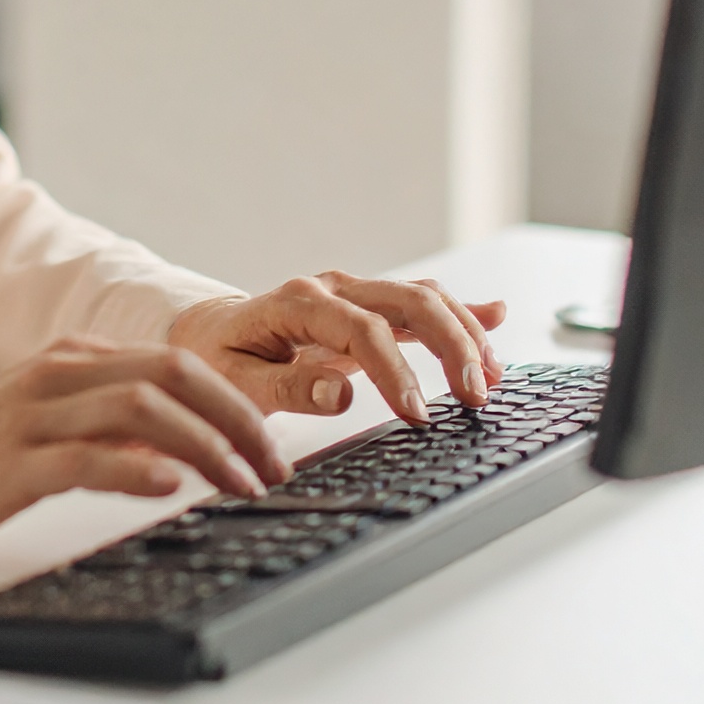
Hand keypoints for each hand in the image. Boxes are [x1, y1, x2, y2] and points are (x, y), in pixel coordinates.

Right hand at [0, 336, 292, 559]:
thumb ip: (110, 427)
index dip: (237, 403)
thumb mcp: (49, 427)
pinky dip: (136, 469)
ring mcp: (33, 417)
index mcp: (71, 361)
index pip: (177, 363)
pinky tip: (170, 488)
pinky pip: (84, 458)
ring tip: (243, 485)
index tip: (273, 449)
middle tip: (275, 469)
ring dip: (207, 446)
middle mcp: (58, 376)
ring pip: (141, 409)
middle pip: (172, 374)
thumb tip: (185, 450)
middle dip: (238, 420)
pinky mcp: (10, 464)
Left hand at [168, 273, 506, 422]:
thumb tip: (338, 396)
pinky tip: (494, 318)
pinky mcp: (368, 305)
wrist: (209, 333)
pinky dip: (459, 311)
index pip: (362, 330)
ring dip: (464, 332)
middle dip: (451, 346)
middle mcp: (332, 288)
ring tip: (492, 377)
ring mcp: (353, 291)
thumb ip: (285, 390)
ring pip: (422, 297)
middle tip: (474, 397)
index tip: (417, 415)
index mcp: (298, 303)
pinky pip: (420, 300)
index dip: (395, 372)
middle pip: (408, 302)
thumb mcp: (236, 382)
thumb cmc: (218, 360)